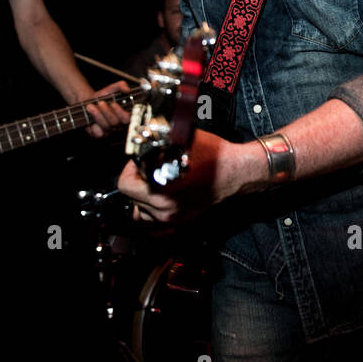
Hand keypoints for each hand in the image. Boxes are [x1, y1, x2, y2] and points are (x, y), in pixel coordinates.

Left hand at [79, 80, 132, 137]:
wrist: (88, 101)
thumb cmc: (103, 97)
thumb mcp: (112, 88)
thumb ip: (121, 86)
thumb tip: (127, 90)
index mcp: (124, 114)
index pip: (128, 118)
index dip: (121, 113)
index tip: (113, 103)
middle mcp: (118, 124)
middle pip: (116, 122)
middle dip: (106, 112)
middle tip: (100, 103)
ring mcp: (109, 130)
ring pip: (106, 126)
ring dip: (97, 115)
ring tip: (90, 106)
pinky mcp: (99, 134)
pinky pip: (98, 133)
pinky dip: (93, 124)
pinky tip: (90, 116)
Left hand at [116, 129, 257, 224]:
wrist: (237, 172)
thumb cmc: (214, 156)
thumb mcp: (181, 141)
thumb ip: (156, 144)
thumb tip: (141, 140)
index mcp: (161, 189)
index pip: (125, 185)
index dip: (130, 168)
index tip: (138, 161)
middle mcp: (164, 207)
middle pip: (131, 199)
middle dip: (136, 181)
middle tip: (146, 169)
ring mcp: (172, 217)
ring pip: (140, 212)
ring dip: (141, 198)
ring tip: (153, 182)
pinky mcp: (180, 220)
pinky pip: (155, 222)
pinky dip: (152, 211)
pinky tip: (160, 196)